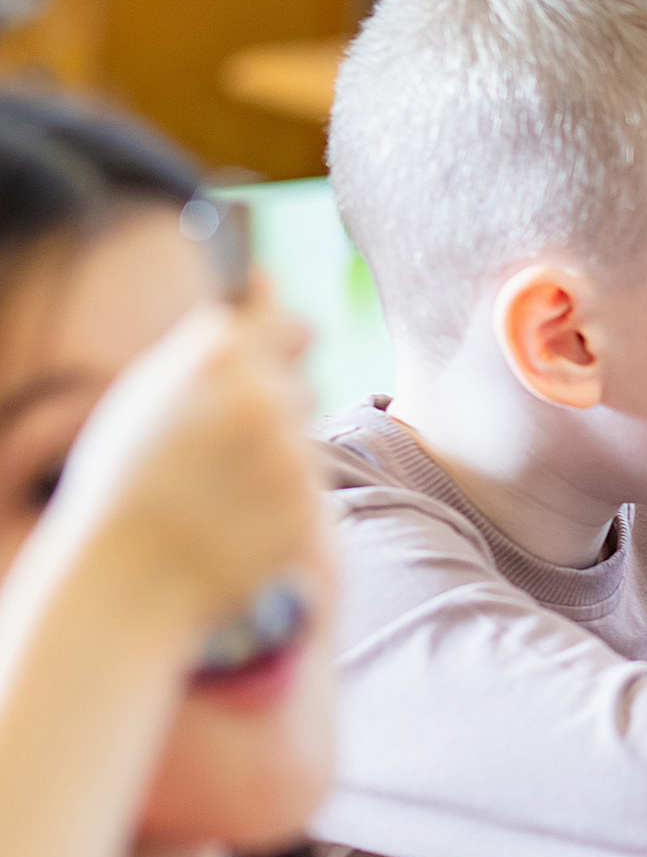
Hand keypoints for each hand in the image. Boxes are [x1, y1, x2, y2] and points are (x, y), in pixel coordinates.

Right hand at [49, 292, 323, 642]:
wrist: (125, 579)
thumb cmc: (126, 482)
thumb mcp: (152, 394)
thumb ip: (215, 335)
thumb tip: (265, 276)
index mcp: (217, 356)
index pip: (293, 326)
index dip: (279, 349)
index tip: (266, 364)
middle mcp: (263, 399)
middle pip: (300, 389)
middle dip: (271, 412)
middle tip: (215, 450)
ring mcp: (291, 457)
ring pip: (302, 444)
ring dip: (274, 461)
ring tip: (216, 495)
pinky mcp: (311, 510)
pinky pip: (312, 496)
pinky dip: (283, 508)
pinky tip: (236, 526)